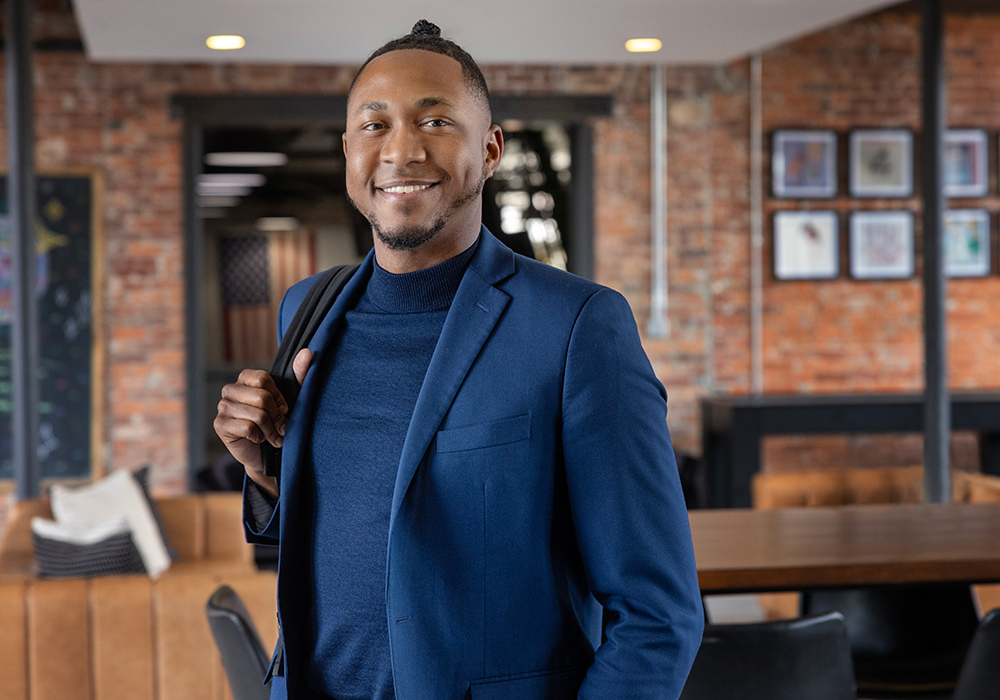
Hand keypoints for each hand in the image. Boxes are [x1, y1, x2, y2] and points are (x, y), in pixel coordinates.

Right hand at [213, 348, 312, 497]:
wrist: (266, 453)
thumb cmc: (277, 422)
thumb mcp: (290, 398)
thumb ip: (299, 374)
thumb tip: (308, 352)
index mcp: (245, 378)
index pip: (263, 379)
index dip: (278, 397)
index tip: (283, 409)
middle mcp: (230, 389)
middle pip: (261, 397)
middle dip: (277, 417)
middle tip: (281, 427)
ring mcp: (222, 407)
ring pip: (257, 415)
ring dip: (270, 430)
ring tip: (272, 435)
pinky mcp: (220, 425)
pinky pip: (248, 428)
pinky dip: (259, 436)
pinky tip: (258, 439)